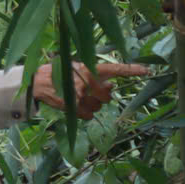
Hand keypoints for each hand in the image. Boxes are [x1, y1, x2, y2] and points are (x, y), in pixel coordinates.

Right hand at [30, 61, 150, 119]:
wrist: (36, 82)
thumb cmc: (58, 73)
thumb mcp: (76, 68)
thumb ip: (94, 76)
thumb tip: (110, 86)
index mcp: (89, 68)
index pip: (115, 69)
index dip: (132, 70)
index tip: (148, 71)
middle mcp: (87, 81)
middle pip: (107, 95)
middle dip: (102, 96)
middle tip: (91, 92)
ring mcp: (80, 94)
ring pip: (98, 106)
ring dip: (92, 105)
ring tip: (79, 98)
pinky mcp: (73, 106)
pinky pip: (89, 115)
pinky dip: (84, 113)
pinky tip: (75, 106)